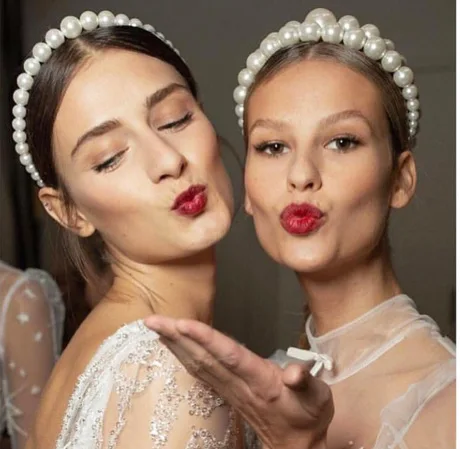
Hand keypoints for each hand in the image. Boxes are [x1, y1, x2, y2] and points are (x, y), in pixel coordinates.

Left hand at [144, 316, 332, 448]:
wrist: (295, 446)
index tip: (183, 324)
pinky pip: (200, 372)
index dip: (207, 340)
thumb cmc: (308, 417)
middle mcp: (240, 384)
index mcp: (261, 381)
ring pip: (197, 364)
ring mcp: (230, 389)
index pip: (230, 356)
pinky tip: (172, 345)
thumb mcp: (317, 399)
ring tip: (156, 327)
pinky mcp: (226, 392)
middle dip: (178, 338)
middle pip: (204, 358)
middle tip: (153, 320)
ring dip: (175, 345)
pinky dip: (183, 356)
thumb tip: (295, 372)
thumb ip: (306, 383)